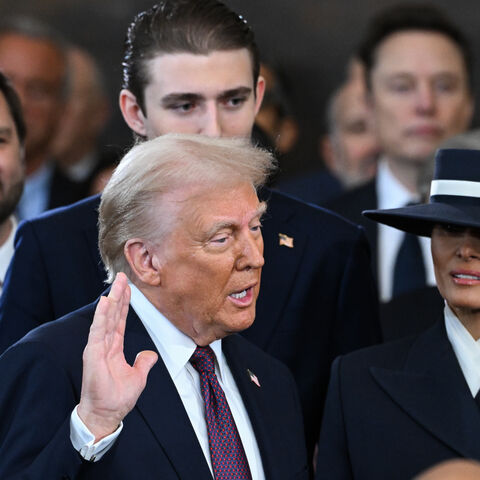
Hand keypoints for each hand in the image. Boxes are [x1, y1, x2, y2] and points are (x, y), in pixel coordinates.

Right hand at [77, 272, 157, 440]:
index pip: (120, 320)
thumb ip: (143, 362)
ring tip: (117, 283)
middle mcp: (105, 344)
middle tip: (122, 276)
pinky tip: (106, 301)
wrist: (106, 415)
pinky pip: (98, 330)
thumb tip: (149, 354)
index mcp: (114, 347)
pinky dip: (102, 315)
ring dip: (112, 299)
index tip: (128, 288)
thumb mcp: (138, 377)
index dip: (124, 304)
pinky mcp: (93, 353)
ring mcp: (98, 347)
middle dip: (118, 294)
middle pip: (113, 314)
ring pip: (106, 317)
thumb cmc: (117, 398)